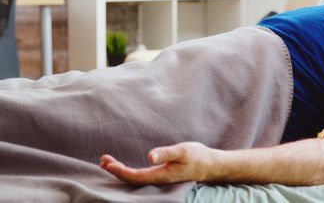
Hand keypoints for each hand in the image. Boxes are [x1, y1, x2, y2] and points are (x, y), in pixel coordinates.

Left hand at [100, 142, 219, 184]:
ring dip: (121, 171)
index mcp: (162, 175)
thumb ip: (166, 153)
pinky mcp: (163, 175)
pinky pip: (142, 176)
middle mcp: (159, 180)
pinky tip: (126, 166)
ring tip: (108, 163)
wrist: (211, 165)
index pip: (135, 176)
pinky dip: (130, 170)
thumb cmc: (198, 156)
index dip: (120, 171)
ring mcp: (161, 178)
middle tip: (103, 160)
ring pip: (136, 178)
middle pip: (132, 179)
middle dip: (116, 171)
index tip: (107, 163)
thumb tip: (149, 156)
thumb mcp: (183, 151)